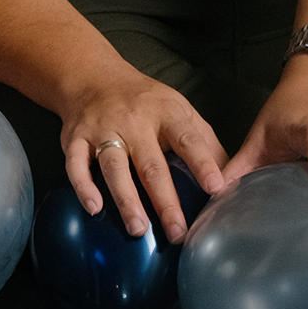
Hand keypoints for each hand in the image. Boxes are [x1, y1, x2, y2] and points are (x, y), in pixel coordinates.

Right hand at [60, 64, 228, 242]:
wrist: (92, 76)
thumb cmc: (144, 101)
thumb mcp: (179, 110)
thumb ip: (204, 142)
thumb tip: (233, 179)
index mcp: (165, 113)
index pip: (187, 140)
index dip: (202, 163)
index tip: (216, 188)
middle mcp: (133, 121)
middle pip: (150, 164)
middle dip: (164, 200)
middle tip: (178, 232)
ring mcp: (102, 129)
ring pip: (114, 166)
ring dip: (126, 199)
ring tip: (138, 229)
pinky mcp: (75, 138)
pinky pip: (76, 164)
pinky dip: (83, 186)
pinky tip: (95, 208)